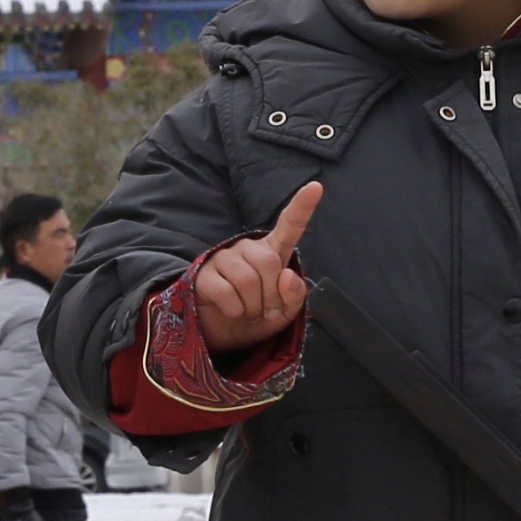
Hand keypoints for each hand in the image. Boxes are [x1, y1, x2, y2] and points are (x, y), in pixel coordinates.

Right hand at [193, 179, 323, 352]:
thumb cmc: (257, 316)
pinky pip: (226, 292)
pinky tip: (232, 312)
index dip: (302, 207)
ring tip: (248, 312)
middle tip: (264, 309)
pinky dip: (235, 310)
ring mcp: (224, 259)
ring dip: (253, 306)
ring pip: (247, 280)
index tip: (316, 187)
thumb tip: (287, 276)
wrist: (222, 334)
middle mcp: (248, 249)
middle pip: (269, 263)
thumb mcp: (285, 311)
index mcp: (273, 252)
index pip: (290, 226)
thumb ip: (294, 295)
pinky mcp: (204, 274)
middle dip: (271, 296)